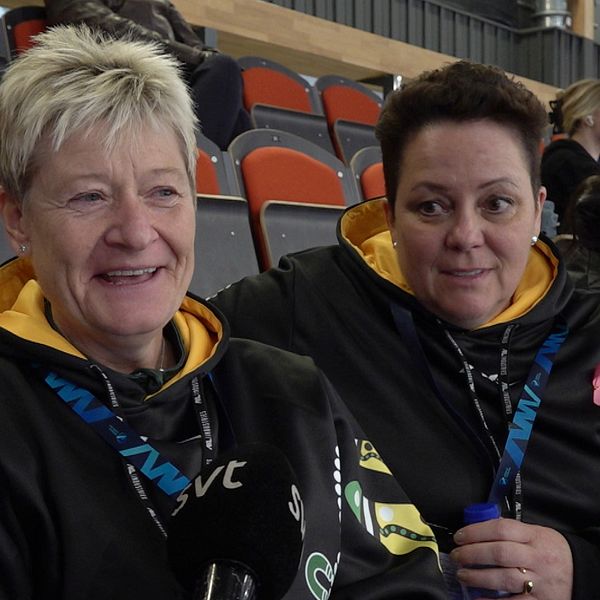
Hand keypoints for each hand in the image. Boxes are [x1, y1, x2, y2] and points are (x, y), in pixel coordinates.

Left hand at [450, 518, 571, 599]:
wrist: (581, 572)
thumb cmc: (550, 550)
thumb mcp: (536, 533)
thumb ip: (511, 531)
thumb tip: (476, 530)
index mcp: (534, 536)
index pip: (501, 529)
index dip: (476, 531)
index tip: (459, 536)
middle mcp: (537, 558)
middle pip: (500, 552)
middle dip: (472, 553)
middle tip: (456, 555)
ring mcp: (540, 582)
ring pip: (504, 578)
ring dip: (478, 576)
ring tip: (462, 574)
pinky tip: (476, 598)